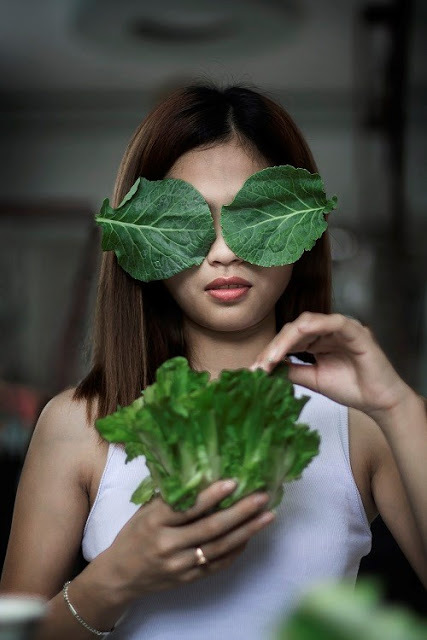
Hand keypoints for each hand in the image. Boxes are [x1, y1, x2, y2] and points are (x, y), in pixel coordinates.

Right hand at [102, 480, 273, 599]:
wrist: (120, 576)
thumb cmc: (134, 535)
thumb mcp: (145, 511)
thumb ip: (170, 498)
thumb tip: (203, 474)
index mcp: (154, 522)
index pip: (187, 508)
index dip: (211, 496)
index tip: (233, 482)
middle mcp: (168, 545)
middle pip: (210, 528)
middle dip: (240, 512)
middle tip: (262, 497)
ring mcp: (180, 565)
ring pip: (219, 547)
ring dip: (247, 531)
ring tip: (267, 516)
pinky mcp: (189, 578)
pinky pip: (218, 564)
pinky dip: (236, 550)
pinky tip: (250, 536)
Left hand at [251, 312, 411, 418]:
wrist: (378, 402)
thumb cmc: (351, 388)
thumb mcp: (312, 379)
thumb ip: (291, 370)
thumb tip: (265, 368)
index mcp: (316, 341)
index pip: (288, 339)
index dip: (270, 352)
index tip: (253, 370)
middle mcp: (326, 331)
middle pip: (292, 330)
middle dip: (273, 347)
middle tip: (258, 366)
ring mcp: (340, 328)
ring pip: (306, 324)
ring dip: (286, 340)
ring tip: (271, 358)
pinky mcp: (355, 330)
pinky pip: (332, 322)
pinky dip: (313, 327)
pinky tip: (297, 337)